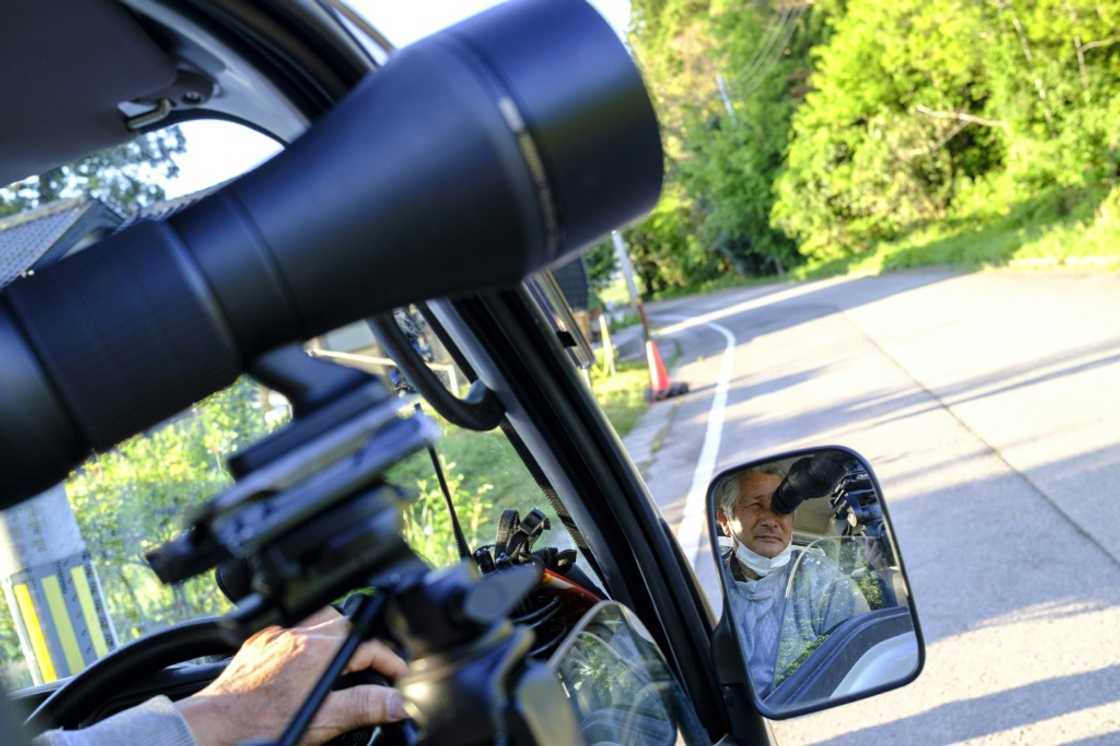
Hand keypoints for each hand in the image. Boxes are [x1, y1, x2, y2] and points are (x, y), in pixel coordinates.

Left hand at [175, 607, 407, 745]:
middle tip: (373, 665)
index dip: (390, 661)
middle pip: (346, 621)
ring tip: (342, 658)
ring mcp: (277, 636)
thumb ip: (365, 707)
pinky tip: (304, 662)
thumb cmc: (261, 724)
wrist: (216, 725)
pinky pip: (292, 628)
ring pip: (318, 618)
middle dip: (364, 641)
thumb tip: (397, 703)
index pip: (369, 646)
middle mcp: (299, 635)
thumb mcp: (323, 721)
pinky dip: (307, 639)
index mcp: (319, 650)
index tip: (398, 674)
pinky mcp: (258, 643)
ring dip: (335, 633)